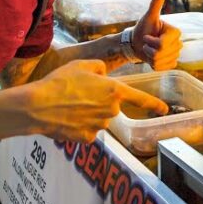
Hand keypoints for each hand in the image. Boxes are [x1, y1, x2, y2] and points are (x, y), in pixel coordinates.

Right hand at [24, 60, 166, 141]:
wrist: (37, 106)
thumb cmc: (59, 82)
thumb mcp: (81, 65)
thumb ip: (99, 68)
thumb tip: (103, 74)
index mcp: (114, 91)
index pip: (140, 99)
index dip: (154, 104)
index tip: (164, 110)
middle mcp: (111, 110)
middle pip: (110, 107)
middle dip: (98, 103)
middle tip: (76, 96)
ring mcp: (100, 126)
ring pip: (98, 119)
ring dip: (87, 114)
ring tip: (67, 106)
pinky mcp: (87, 138)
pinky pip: (86, 131)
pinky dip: (78, 126)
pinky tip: (65, 119)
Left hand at [131, 0, 181, 69]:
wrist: (137, 43)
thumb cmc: (142, 28)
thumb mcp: (148, 17)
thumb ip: (155, 5)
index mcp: (175, 32)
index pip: (162, 44)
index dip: (151, 42)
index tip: (147, 36)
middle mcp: (179, 43)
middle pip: (161, 54)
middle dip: (149, 50)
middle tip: (147, 43)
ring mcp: (176, 54)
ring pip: (161, 61)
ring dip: (149, 58)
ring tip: (148, 50)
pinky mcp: (172, 63)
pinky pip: (163, 68)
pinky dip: (154, 65)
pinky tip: (152, 58)